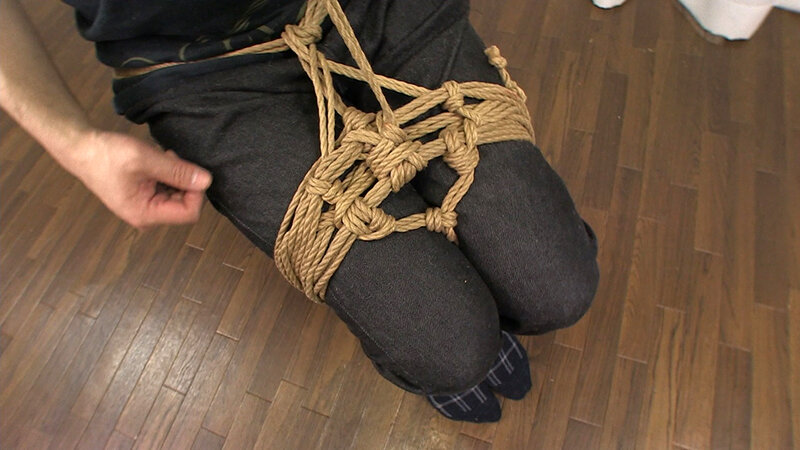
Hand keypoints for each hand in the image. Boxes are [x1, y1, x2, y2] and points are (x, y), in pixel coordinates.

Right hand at [66, 129, 212, 228]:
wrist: (82, 148)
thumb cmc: (107, 155)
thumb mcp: (145, 159)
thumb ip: (177, 171)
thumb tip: (207, 181)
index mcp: (145, 215)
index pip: (189, 213)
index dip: (196, 192)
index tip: (189, 169)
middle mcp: (147, 217)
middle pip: (185, 205)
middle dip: (185, 182)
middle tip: (171, 158)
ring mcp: (146, 208)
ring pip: (178, 196)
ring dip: (177, 176)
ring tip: (161, 158)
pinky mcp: (145, 198)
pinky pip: (168, 191)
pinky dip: (169, 175)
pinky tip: (157, 161)